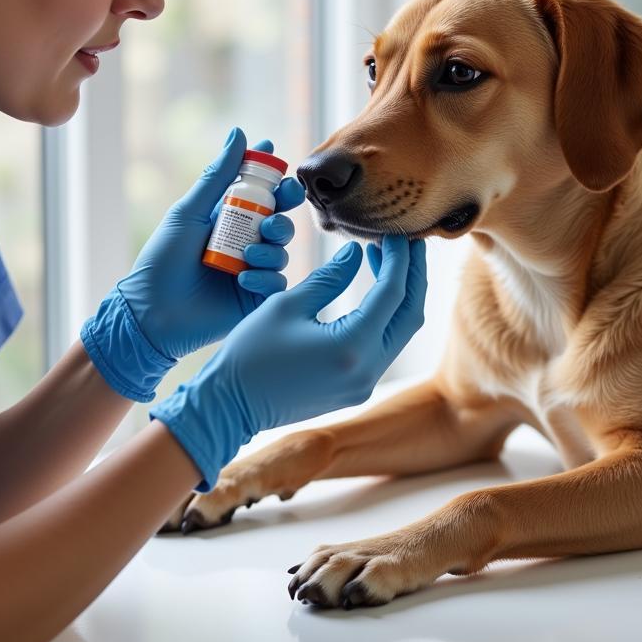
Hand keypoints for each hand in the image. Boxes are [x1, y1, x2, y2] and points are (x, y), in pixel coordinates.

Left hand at [80, 127, 304, 400]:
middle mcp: (245, 241)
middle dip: (283, 215)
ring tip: (245, 257)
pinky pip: (278, 282)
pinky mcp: (256, 298)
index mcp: (229, 217)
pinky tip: (243, 280)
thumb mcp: (189, 212)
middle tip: (271, 220)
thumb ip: (217, 175)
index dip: (277, 180)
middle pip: (282, 219)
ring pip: (283, 250)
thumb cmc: (162, 259)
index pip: (265, 193)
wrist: (152, 313)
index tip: (280, 170)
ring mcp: (252, 269)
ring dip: (270, 249)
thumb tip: (239, 133)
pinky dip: (265, 278)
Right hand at [150, 235, 426, 489]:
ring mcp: (364, 384)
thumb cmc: (250, 353)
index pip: (392, 293)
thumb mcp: (287, 304)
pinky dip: (384, 316)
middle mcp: (367, 370)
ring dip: (399, 295)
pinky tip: (371, 292)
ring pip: (400, 332)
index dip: (398, 259)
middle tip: (409, 242)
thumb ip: (329, 277)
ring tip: (387, 259)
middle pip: (409, 315)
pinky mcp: (356, 389)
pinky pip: (383, 346)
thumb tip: (357, 252)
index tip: (397, 234)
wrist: (229, 407)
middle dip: (413, 275)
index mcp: (352, 346)